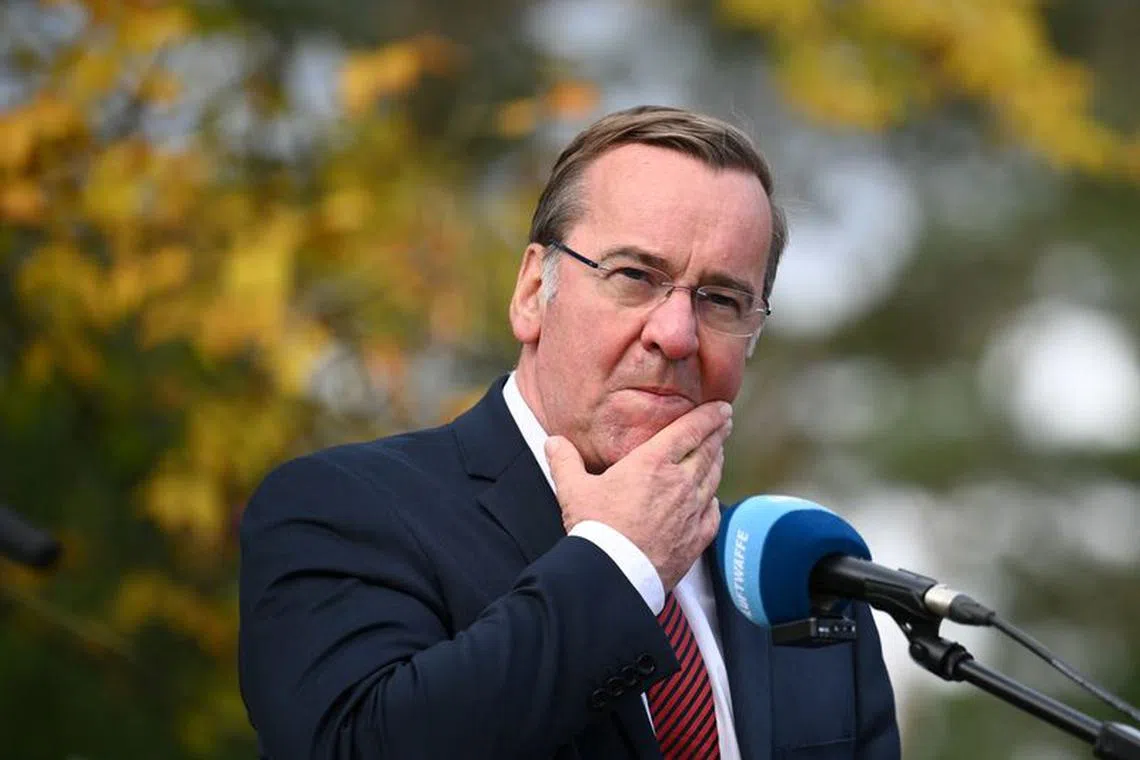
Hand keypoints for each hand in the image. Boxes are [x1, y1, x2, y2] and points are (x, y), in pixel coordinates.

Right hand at [545, 401, 732, 590]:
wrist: (614, 574)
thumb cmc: (595, 529)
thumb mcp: (573, 490)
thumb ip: (565, 462)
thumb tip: (553, 442)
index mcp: (653, 463)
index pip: (690, 430)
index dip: (709, 416)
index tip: (721, 407)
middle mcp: (679, 482)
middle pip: (708, 450)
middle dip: (718, 432)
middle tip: (724, 422)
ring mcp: (691, 511)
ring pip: (713, 478)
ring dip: (717, 461)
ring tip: (718, 452)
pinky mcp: (697, 538)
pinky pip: (712, 511)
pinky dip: (713, 499)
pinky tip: (711, 498)